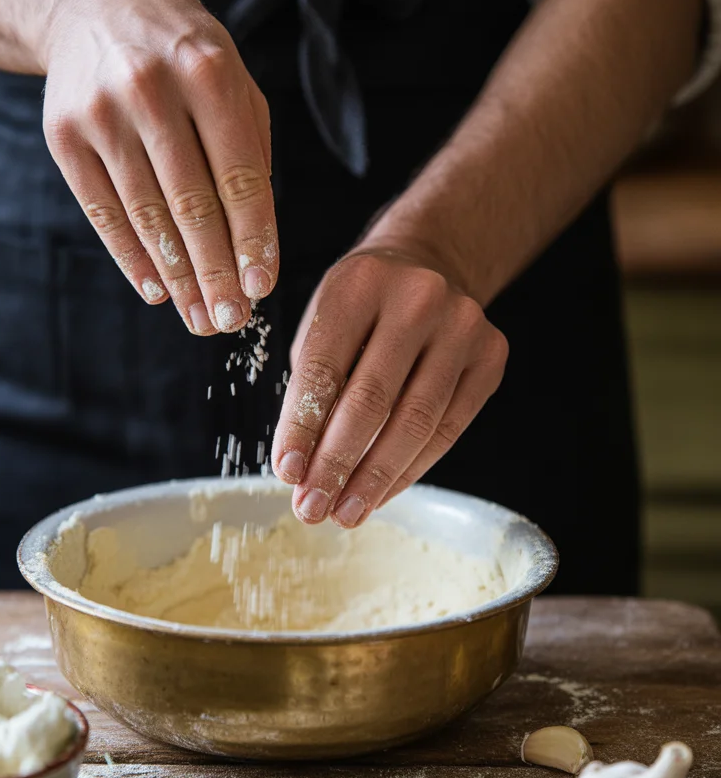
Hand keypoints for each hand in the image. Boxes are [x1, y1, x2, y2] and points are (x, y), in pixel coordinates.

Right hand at [40, 0, 276, 333]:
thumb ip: (250, 154)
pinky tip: (156, 291)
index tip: (261, 289)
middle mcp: (152, 89)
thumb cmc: (183, 54)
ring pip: (147, 216)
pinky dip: (132, 258)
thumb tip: (254, 249)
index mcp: (207, 71)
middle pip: (191, 206)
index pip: (239, 176)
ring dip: (178, 278)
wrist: (93, 3)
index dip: (253, 240)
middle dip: (215, 273)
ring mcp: (101, 113)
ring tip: (200, 318)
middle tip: (231, 322)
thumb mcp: (232, 82)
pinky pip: (103, 213)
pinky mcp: (64, 135)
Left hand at [272, 247, 507, 525]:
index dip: (302, 428)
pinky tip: (382, 493)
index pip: (323, 369)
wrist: (429, 264)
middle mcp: (417, 299)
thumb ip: (314, 388)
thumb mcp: (325, 324)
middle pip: (371, 400)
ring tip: (345, 512)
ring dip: (375, 478)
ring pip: (415, 422)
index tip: (287, 473)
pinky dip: (411, 469)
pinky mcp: (491, 355)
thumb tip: (301, 468)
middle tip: (312, 508)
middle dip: (337, 464)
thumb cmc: (362, 308)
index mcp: (359, 285)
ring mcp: (462, 326)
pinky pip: (449, 428)